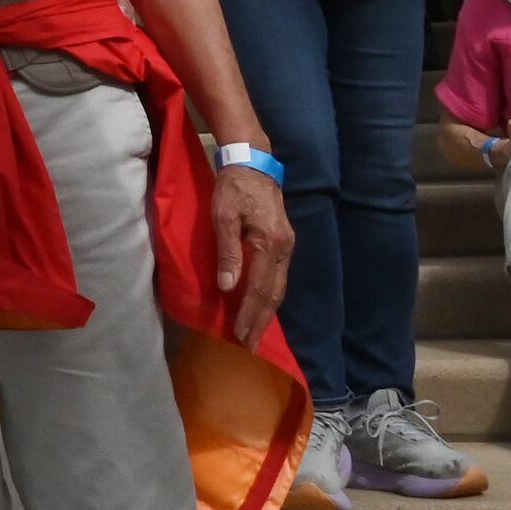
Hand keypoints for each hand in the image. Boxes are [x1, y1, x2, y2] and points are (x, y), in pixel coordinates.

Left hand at [213, 163, 292, 342]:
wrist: (252, 163)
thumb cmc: (234, 188)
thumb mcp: (224, 216)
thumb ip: (228, 252)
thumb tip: (228, 287)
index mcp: (270, 244)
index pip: (261, 288)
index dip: (250, 314)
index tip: (241, 336)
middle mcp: (285, 249)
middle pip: (275, 294)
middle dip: (262, 321)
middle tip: (251, 346)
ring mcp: (287, 247)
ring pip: (279, 288)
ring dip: (266, 312)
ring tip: (255, 333)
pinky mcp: (283, 243)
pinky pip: (278, 277)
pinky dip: (270, 296)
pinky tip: (261, 307)